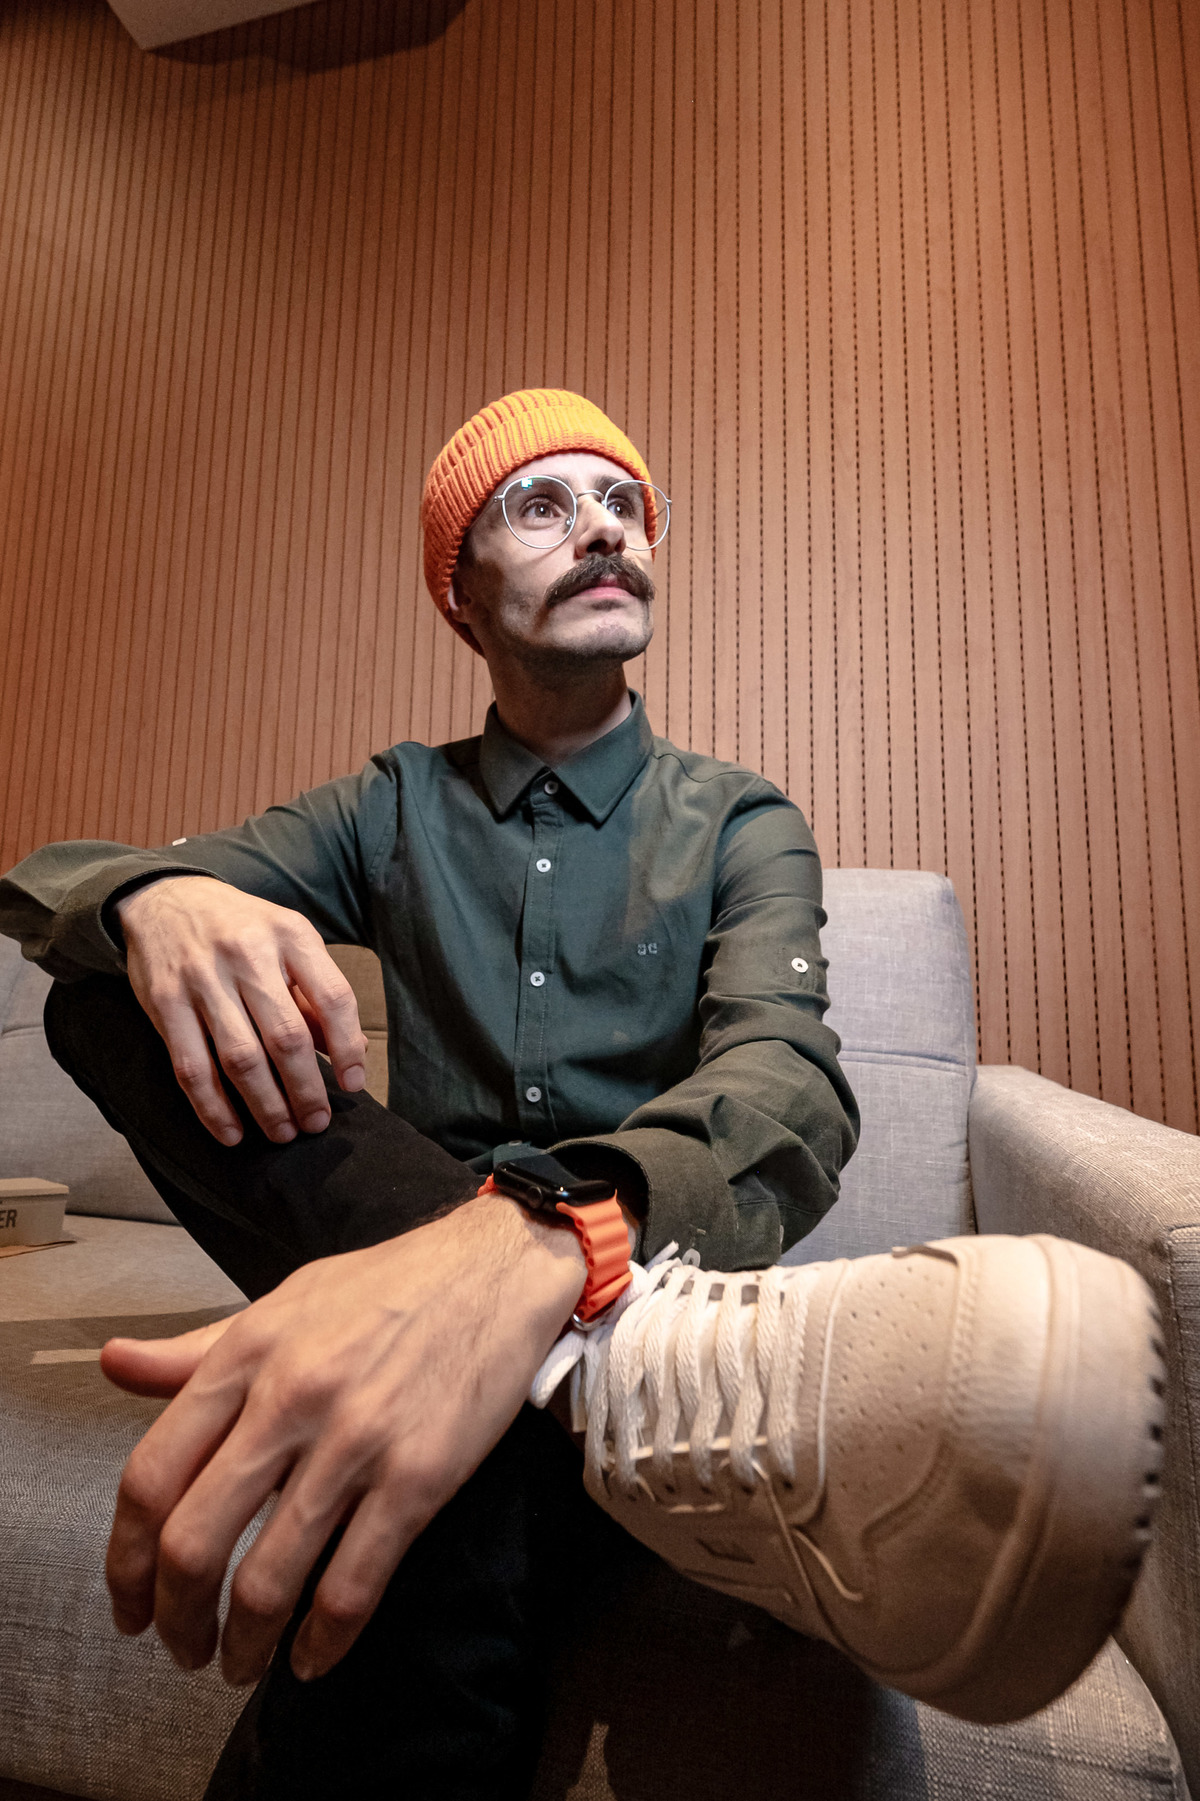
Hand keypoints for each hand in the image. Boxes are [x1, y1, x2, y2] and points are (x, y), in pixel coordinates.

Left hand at [101, 1194, 588, 1685]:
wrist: (494, 1270)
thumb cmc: (384, 1288)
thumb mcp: (280, 1304)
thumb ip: (196, 1349)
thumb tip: (114, 1363)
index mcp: (247, 1355)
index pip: (150, 1475)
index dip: (125, 1559)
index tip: (131, 1602)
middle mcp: (291, 1399)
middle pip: (194, 1542)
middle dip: (176, 1618)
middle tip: (180, 1647)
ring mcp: (357, 1441)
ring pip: (269, 1580)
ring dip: (243, 1645)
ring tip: (240, 1664)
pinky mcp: (420, 1476)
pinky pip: (354, 1585)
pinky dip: (324, 1642)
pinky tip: (313, 1658)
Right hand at [116, 875, 367, 1144]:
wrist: (165, 899)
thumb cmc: (241, 928)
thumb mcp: (288, 941)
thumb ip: (315, 994)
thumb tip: (347, 1054)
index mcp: (290, 935)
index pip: (333, 997)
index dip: (348, 1046)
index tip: (353, 1084)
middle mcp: (247, 954)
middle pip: (286, 1037)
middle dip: (306, 1090)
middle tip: (317, 1123)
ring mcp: (203, 979)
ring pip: (241, 1058)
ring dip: (266, 1106)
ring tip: (283, 1133)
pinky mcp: (166, 1004)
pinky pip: (192, 1067)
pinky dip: (213, 1107)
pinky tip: (232, 1132)